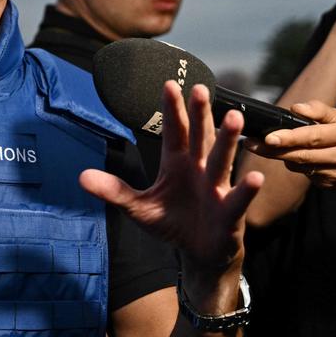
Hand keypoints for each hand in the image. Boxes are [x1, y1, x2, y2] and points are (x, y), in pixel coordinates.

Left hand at [80, 82, 263, 276]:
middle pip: (199, 136)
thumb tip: (81, 177)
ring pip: (221, 160)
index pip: (174, 131)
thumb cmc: (172, 222)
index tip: (168, 84)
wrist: (199, 252)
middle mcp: (199, 168)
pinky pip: (238, 199)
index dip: (172, 109)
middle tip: (200, 88)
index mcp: (177, 163)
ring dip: (227, 139)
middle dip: (200, 113)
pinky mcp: (230, 212)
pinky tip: (254, 177)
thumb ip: (114, 191)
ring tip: (233, 117)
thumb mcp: (138, 208)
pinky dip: (246, 189)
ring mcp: (216, 188)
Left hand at [243, 100, 335, 194]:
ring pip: (300, 166)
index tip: (269, 137)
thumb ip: (321, 111)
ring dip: (280, 156)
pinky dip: (294, 164)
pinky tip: (292, 156)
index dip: (290, 138)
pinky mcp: (328, 185)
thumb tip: (296, 107)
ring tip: (263, 145)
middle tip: (250, 143)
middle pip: (302, 154)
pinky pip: (304, 174)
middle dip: (274, 150)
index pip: (314, 136)